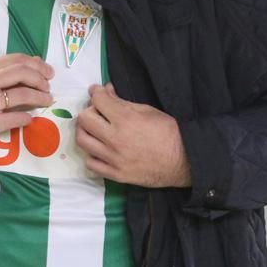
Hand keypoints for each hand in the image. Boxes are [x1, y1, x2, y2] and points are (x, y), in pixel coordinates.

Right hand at [0, 54, 53, 168]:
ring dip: (39, 97)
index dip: (36, 64)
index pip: (14, 60)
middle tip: (48, 87)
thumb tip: (36, 61)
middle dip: (40, 79)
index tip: (49, 73)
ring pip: (21, 94)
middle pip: (19, 72)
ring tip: (47, 101)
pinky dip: (28, 117)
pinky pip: (17, 117)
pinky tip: (29, 118)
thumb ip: (5, 73)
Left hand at [76, 84, 191, 187]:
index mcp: (125, 119)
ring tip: (95, 129)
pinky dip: (92, 155)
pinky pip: (91, 164)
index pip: (97, 100)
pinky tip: (100, 150)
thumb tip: (106, 91)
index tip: (98, 92)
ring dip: (86, 131)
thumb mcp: (147, 110)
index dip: (96, 92)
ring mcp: (113, 159)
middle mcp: (115, 139)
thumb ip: (122, 101)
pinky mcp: (116, 175)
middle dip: (89, 110)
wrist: (184, 160)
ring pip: (82, 141)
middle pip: (84, 119)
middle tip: (98, 111)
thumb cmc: (168, 132)